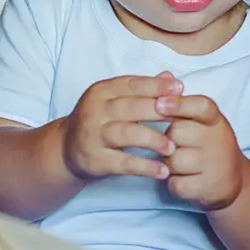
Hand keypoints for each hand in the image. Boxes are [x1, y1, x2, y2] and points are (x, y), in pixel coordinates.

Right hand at [62, 72, 183, 181]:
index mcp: (101, 91)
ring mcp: (93, 136)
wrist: (67, 148)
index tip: (180, 89)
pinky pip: (124, 163)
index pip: (131, 85)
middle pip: (130, 108)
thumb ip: (142, 89)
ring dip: (153, 140)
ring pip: (127, 134)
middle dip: (158, 111)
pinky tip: (163, 171)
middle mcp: (95, 111)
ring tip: (173, 147)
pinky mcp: (96, 160)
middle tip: (182, 117)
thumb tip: (172, 78)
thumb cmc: (99, 120)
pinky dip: (145, 167)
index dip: (156, 86)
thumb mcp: (115, 100)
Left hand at [157, 93, 243, 210]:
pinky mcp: (208, 187)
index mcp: (214, 119)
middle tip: (176, 144)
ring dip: (169, 165)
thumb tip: (164, 75)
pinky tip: (185, 180)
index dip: (179, 104)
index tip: (159, 103)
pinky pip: (175, 184)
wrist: (232, 180)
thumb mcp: (201, 121)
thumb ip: (181, 101)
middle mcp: (217, 139)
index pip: (201, 106)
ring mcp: (214, 164)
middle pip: (176, 133)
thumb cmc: (207, 144)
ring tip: (181, 164)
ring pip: (173, 160)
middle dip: (168, 139)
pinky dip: (174, 184)